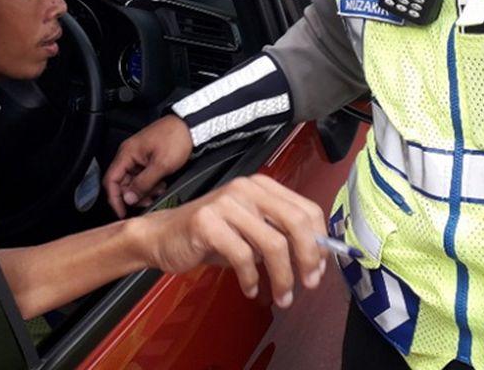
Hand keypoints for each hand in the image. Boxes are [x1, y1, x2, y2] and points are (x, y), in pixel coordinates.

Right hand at [105, 114, 192, 216]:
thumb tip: (129, 198)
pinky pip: (143, 176)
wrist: (192, 126)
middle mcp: (130, 154)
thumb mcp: (161, 165)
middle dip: (134, 196)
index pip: (110, 181)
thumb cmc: (176, 137)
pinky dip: (151, 184)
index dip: (114, 199)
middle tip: (147, 202)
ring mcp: (139, 156)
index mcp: (127, 153)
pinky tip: (161, 184)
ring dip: (145, 190)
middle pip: (122, 183)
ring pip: (134, 182)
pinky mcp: (148, 158)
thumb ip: (143, 184)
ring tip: (158, 190)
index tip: (121, 212)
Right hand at [138, 174, 327, 307]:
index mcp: (262, 186)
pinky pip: (243, 257)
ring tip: (282, 296)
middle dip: (308, 258)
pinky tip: (251, 288)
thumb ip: (278, 234)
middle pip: (296, 222)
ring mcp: (226, 203)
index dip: (320, 241)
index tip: (321, 266)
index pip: (307, 209)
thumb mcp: (250, 229)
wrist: (163, 236)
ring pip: (273, 244)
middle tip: (309, 283)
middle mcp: (247, 189)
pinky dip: (252, 279)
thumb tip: (314, 257)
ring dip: (283, 278)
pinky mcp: (207, 222)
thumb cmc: (209, 234)